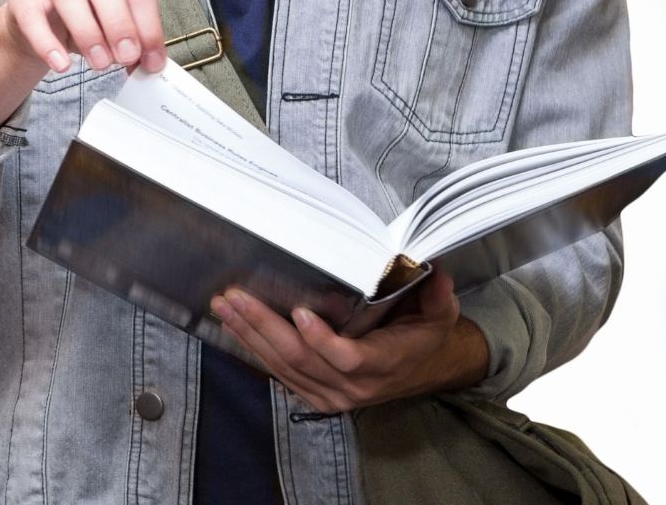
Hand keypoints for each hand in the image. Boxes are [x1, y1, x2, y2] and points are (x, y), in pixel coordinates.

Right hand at [0, 0, 166, 74]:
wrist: (39, 19)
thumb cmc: (84, 16)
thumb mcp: (113, 27)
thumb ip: (133, 42)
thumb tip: (150, 65)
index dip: (148, 25)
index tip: (152, 59)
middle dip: (119, 24)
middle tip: (127, 56)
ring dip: (88, 33)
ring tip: (100, 63)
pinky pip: (33, 16)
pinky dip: (48, 43)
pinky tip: (61, 64)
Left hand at [211, 271, 489, 413]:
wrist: (422, 369)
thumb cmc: (425, 336)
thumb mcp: (440, 314)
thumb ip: (437, 295)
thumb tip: (435, 272)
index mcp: (382, 364)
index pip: (346, 357)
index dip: (321, 339)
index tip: (299, 312)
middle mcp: (352, 385)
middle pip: (300, 359)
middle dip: (263, 327)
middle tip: (236, 299)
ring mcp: (330, 394)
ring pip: (283, 367)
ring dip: (250, 336)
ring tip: (225, 307)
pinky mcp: (315, 394)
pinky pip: (280, 374)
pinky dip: (255, 350)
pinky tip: (235, 328)